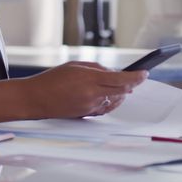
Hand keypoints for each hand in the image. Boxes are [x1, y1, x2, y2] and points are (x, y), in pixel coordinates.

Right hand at [18, 61, 147, 119]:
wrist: (36, 99)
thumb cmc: (52, 80)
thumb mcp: (75, 66)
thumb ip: (96, 68)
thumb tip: (113, 73)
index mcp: (90, 79)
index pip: (122, 79)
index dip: (137, 77)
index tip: (144, 73)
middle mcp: (92, 95)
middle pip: (122, 91)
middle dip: (132, 84)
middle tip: (137, 78)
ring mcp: (90, 107)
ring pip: (115, 100)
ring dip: (122, 93)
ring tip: (125, 86)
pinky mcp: (87, 115)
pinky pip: (106, 108)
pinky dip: (112, 101)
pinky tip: (113, 96)